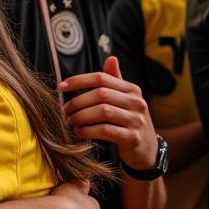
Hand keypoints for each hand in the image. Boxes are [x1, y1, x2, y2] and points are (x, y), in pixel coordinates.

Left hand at [60, 56, 157, 171]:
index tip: (61, 86)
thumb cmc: (129, 121)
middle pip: (100, 94)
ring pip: (103, 111)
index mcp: (132, 89)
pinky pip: (106, 130)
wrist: (147, 150)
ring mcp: (136, 120)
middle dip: (77, 101)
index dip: (79, 80)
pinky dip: (89, 130)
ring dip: (81, 116)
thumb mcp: (125, 100)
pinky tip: (80, 132)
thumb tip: (111, 58)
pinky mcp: (133, 138)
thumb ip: (115, 81)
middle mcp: (136, 102)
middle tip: (64, 110)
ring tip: (70, 121)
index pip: (102, 78)